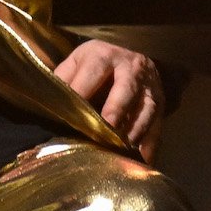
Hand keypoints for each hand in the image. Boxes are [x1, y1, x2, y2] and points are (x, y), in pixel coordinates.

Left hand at [53, 38, 164, 159]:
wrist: (133, 50)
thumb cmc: (97, 62)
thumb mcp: (79, 60)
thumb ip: (64, 78)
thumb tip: (49, 103)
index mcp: (104, 56)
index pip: (93, 72)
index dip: (83, 90)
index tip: (72, 112)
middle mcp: (130, 69)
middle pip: (126, 88)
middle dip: (117, 108)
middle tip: (107, 128)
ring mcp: (149, 87)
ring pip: (146, 109)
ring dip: (135, 130)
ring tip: (122, 149)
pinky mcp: (162, 103)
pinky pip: (158, 126)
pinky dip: (151, 145)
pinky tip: (142, 160)